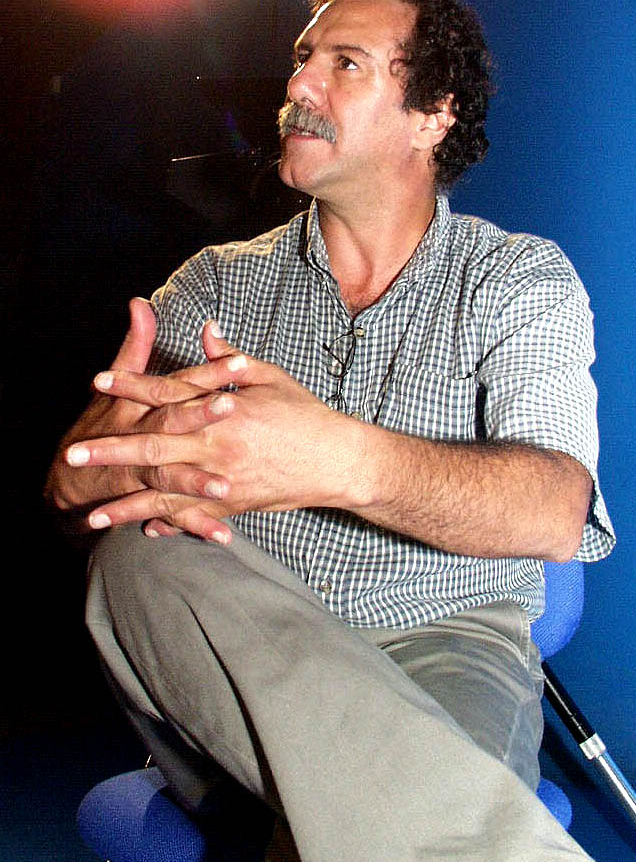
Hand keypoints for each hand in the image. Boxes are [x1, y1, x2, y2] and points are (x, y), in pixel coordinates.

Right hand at [44, 301, 237, 525]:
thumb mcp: (116, 384)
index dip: (207, 372)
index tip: (240, 364)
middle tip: (233, 406)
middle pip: (170, 423)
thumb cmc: (101, 423)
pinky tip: (224, 535)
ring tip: (225, 486)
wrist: (69, 476)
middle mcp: (139, 435)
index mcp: (139, 404)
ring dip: (196, 480)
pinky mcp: (144, 500)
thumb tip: (141, 303)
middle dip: (200, 415)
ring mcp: (140, 471)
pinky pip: (172, 514)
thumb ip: (136, 345)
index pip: (177, 383)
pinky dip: (196, 526)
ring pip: (168, 474)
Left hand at [64, 324, 365, 542]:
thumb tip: (206, 329)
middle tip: (73, 456)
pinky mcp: (234, 505)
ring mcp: (223, 480)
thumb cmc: (305, 414)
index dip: (131, 386)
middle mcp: (216, 446)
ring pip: (165, 494)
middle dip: (109, 452)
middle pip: (152, 447)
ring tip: (92, 515)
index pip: (167, 395)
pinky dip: (168, 524)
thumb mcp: (270, 377)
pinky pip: (194, 516)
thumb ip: (229, 359)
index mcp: (223, 409)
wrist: (337, 461)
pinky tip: (141, 531)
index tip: (99, 382)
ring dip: (126, 504)